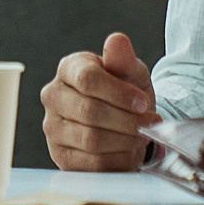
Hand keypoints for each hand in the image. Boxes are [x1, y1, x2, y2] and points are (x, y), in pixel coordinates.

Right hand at [40, 30, 156, 171]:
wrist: (122, 120)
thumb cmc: (125, 91)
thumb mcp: (130, 72)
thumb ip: (123, 59)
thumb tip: (117, 40)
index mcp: (69, 69)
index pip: (87, 79)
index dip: (119, 93)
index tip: (143, 103)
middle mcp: (53, 97)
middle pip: (90, 112)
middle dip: (127, 120)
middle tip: (150, 123)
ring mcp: (53, 128)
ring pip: (91, 140)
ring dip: (125, 140)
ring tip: (142, 135)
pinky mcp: (61, 155)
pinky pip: (92, 163)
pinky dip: (118, 159)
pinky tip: (130, 151)